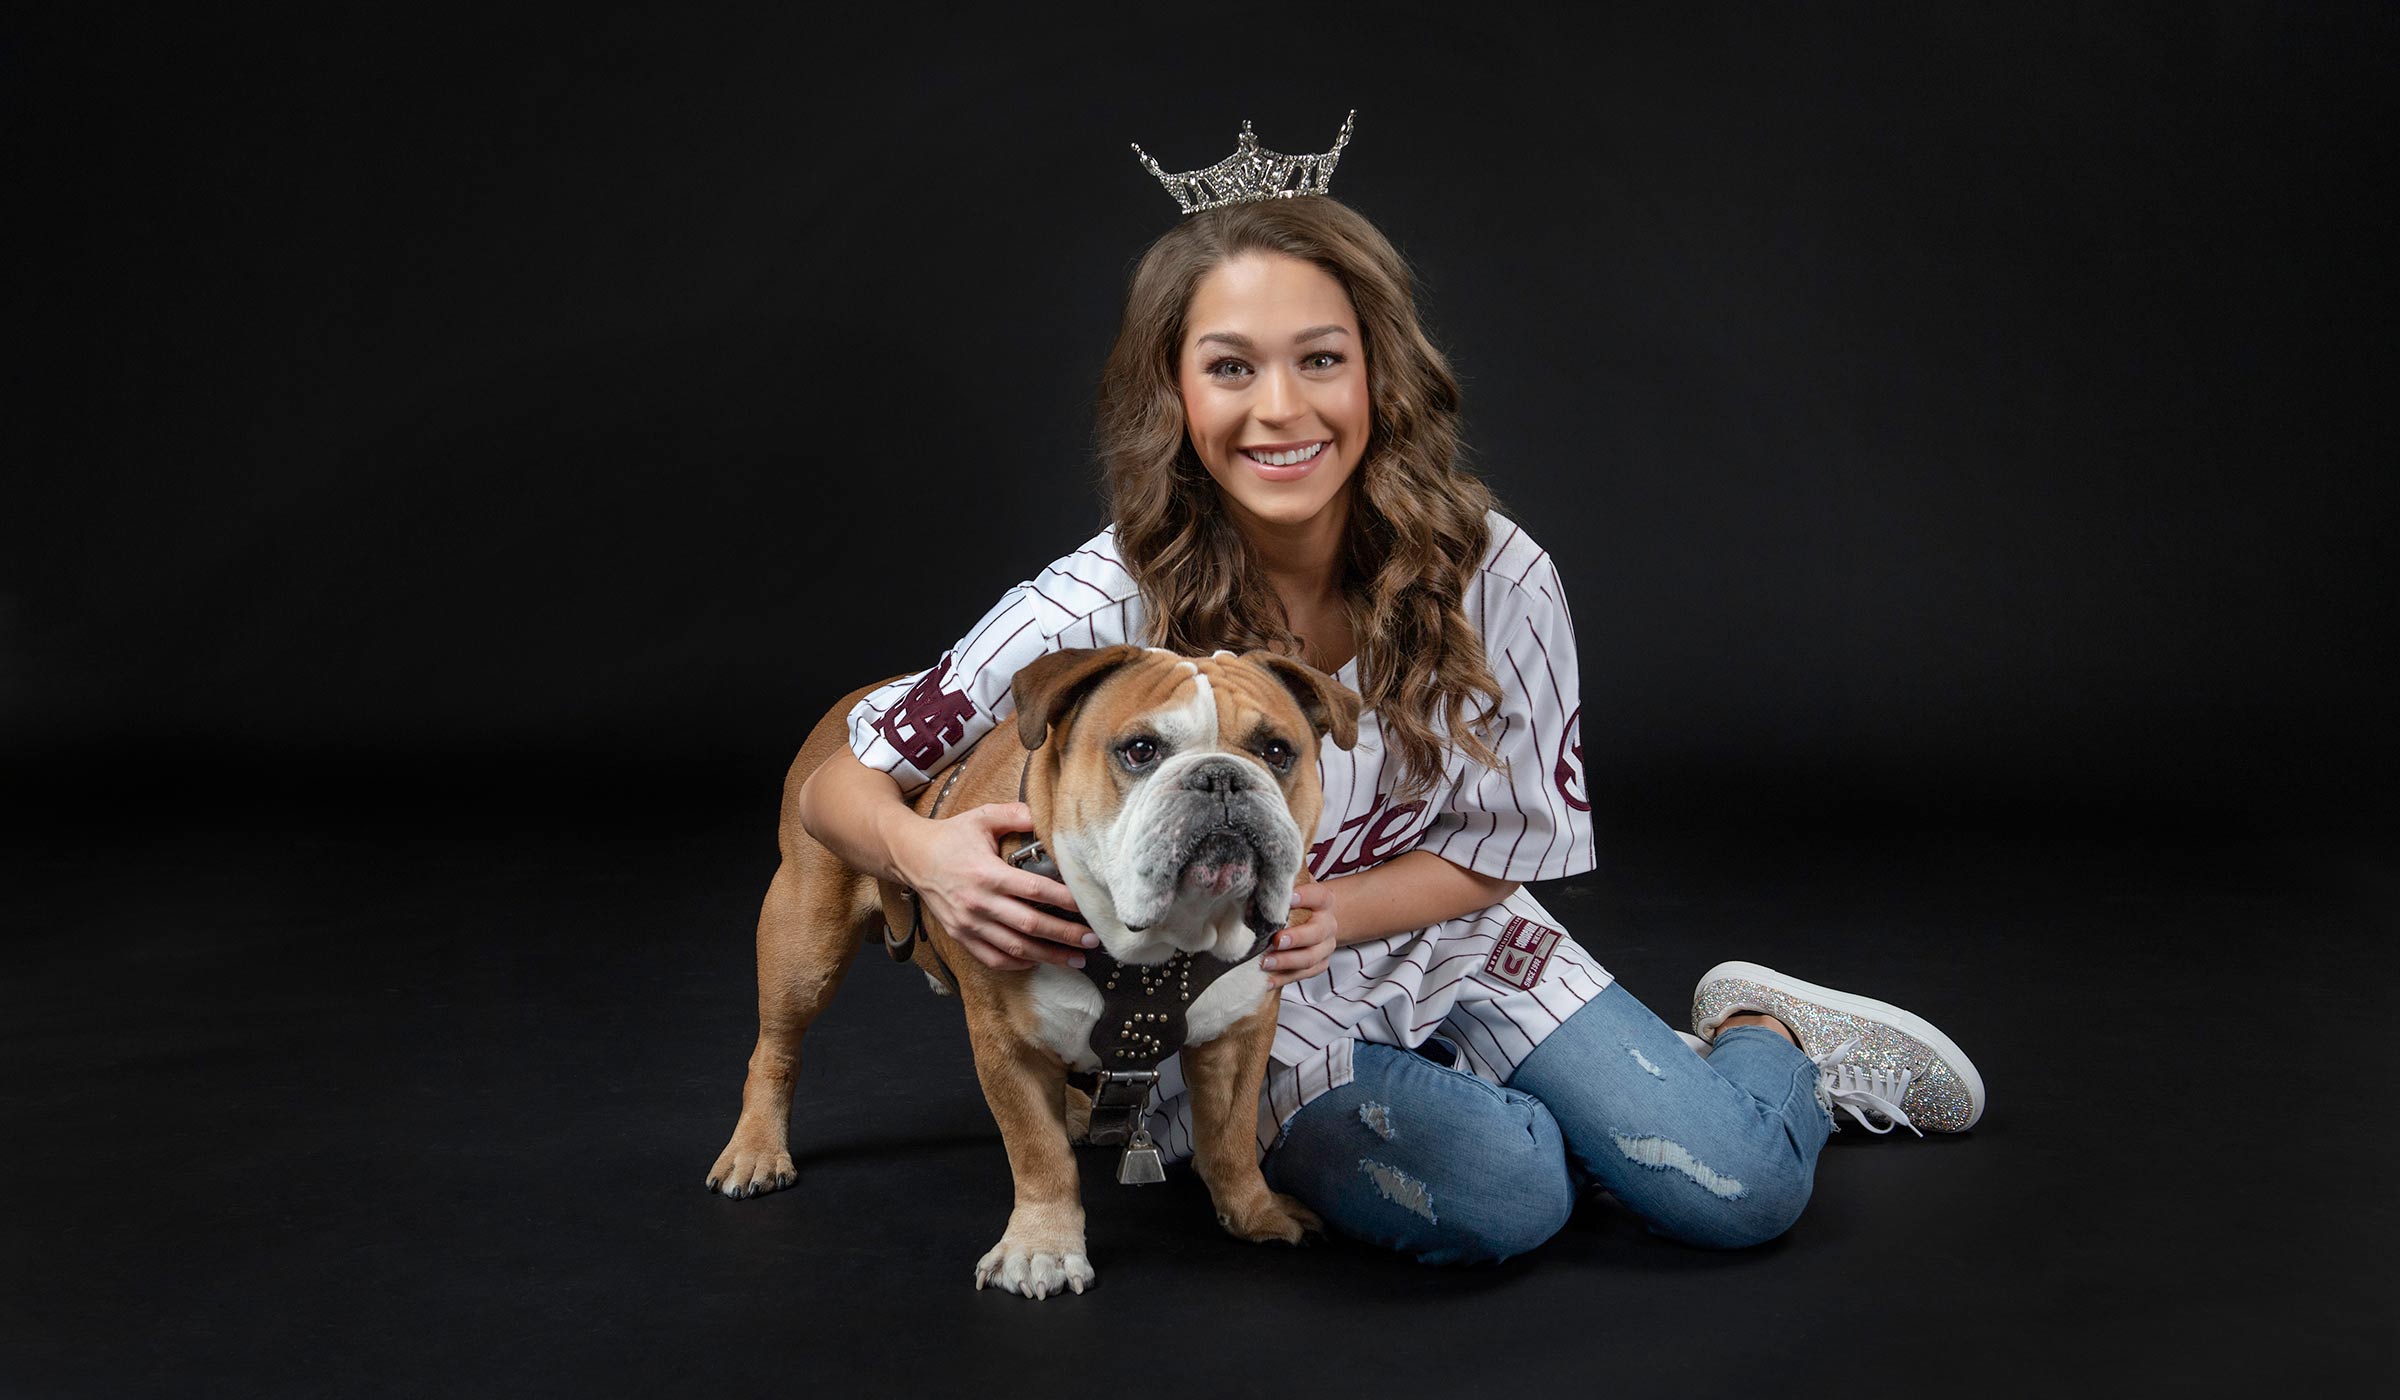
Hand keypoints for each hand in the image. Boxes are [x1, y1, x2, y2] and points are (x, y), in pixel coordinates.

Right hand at [893, 802, 1096, 971]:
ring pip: (1015, 948)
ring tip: (1076, 960)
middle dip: (1065, 936)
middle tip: (1093, 941)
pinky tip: (1038, 961)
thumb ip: (1016, 815)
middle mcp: (979, 903)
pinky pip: (992, 958)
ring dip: (1048, 956)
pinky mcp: (959, 936)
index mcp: (988, 873)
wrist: (911, 856)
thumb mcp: (982, 817)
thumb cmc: (951, 836)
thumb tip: (1047, 814)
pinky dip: (1017, 963)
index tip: (1088, 907)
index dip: (1064, 901)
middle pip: (1030, 925)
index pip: (1035, 890)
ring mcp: (968, 924)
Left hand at [1261, 879, 1337, 987]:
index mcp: (1323, 901)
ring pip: (1311, 958)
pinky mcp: (1320, 964)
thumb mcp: (1292, 888)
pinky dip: (1284, 979)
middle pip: (1317, 932)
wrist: (1317, 918)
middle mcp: (1328, 924)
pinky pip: (1304, 975)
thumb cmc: (1297, 902)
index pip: (1318, 896)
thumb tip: (1248, 880)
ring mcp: (1325, 946)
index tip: (1289, 898)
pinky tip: (1266, 981)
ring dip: (1288, 962)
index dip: (1305, 897)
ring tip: (1265, 963)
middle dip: (1296, 938)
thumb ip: (1279, 885)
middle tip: (1276, 940)